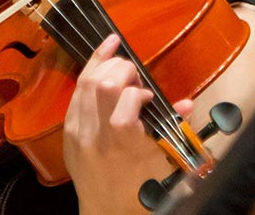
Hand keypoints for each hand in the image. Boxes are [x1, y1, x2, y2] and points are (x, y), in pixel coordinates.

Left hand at [63, 35, 192, 214]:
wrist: (107, 210)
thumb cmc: (139, 187)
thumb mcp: (162, 161)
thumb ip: (174, 128)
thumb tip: (188, 103)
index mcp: (123, 145)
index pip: (127, 100)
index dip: (139, 91)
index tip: (147, 96)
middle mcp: (96, 135)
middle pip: (102, 84)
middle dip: (122, 68)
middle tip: (134, 74)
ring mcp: (77, 132)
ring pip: (85, 82)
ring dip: (104, 64)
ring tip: (118, 56)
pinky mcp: (67, 130)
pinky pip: (75, 93)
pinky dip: (88, 73)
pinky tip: (100, 61)